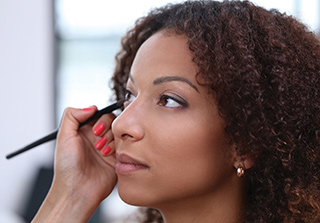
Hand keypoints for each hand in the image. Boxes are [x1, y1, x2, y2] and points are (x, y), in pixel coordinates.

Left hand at [33, 106, 117, 221]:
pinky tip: (106, 155)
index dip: (99, 118)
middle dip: (106, 128)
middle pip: (112, 121)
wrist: (77, 190)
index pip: (98, 114)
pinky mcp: (117, 157)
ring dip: (110, 139)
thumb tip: (91, 107)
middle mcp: (97, 138)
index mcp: (84, 131)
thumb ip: (73, 115)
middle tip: (97, 139)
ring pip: (119, 132)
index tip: (95, 127)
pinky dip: (117, 147)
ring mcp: (108, 147)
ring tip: (100, 150)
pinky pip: (125, 145)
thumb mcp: (63, 136)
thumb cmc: (67, 167)